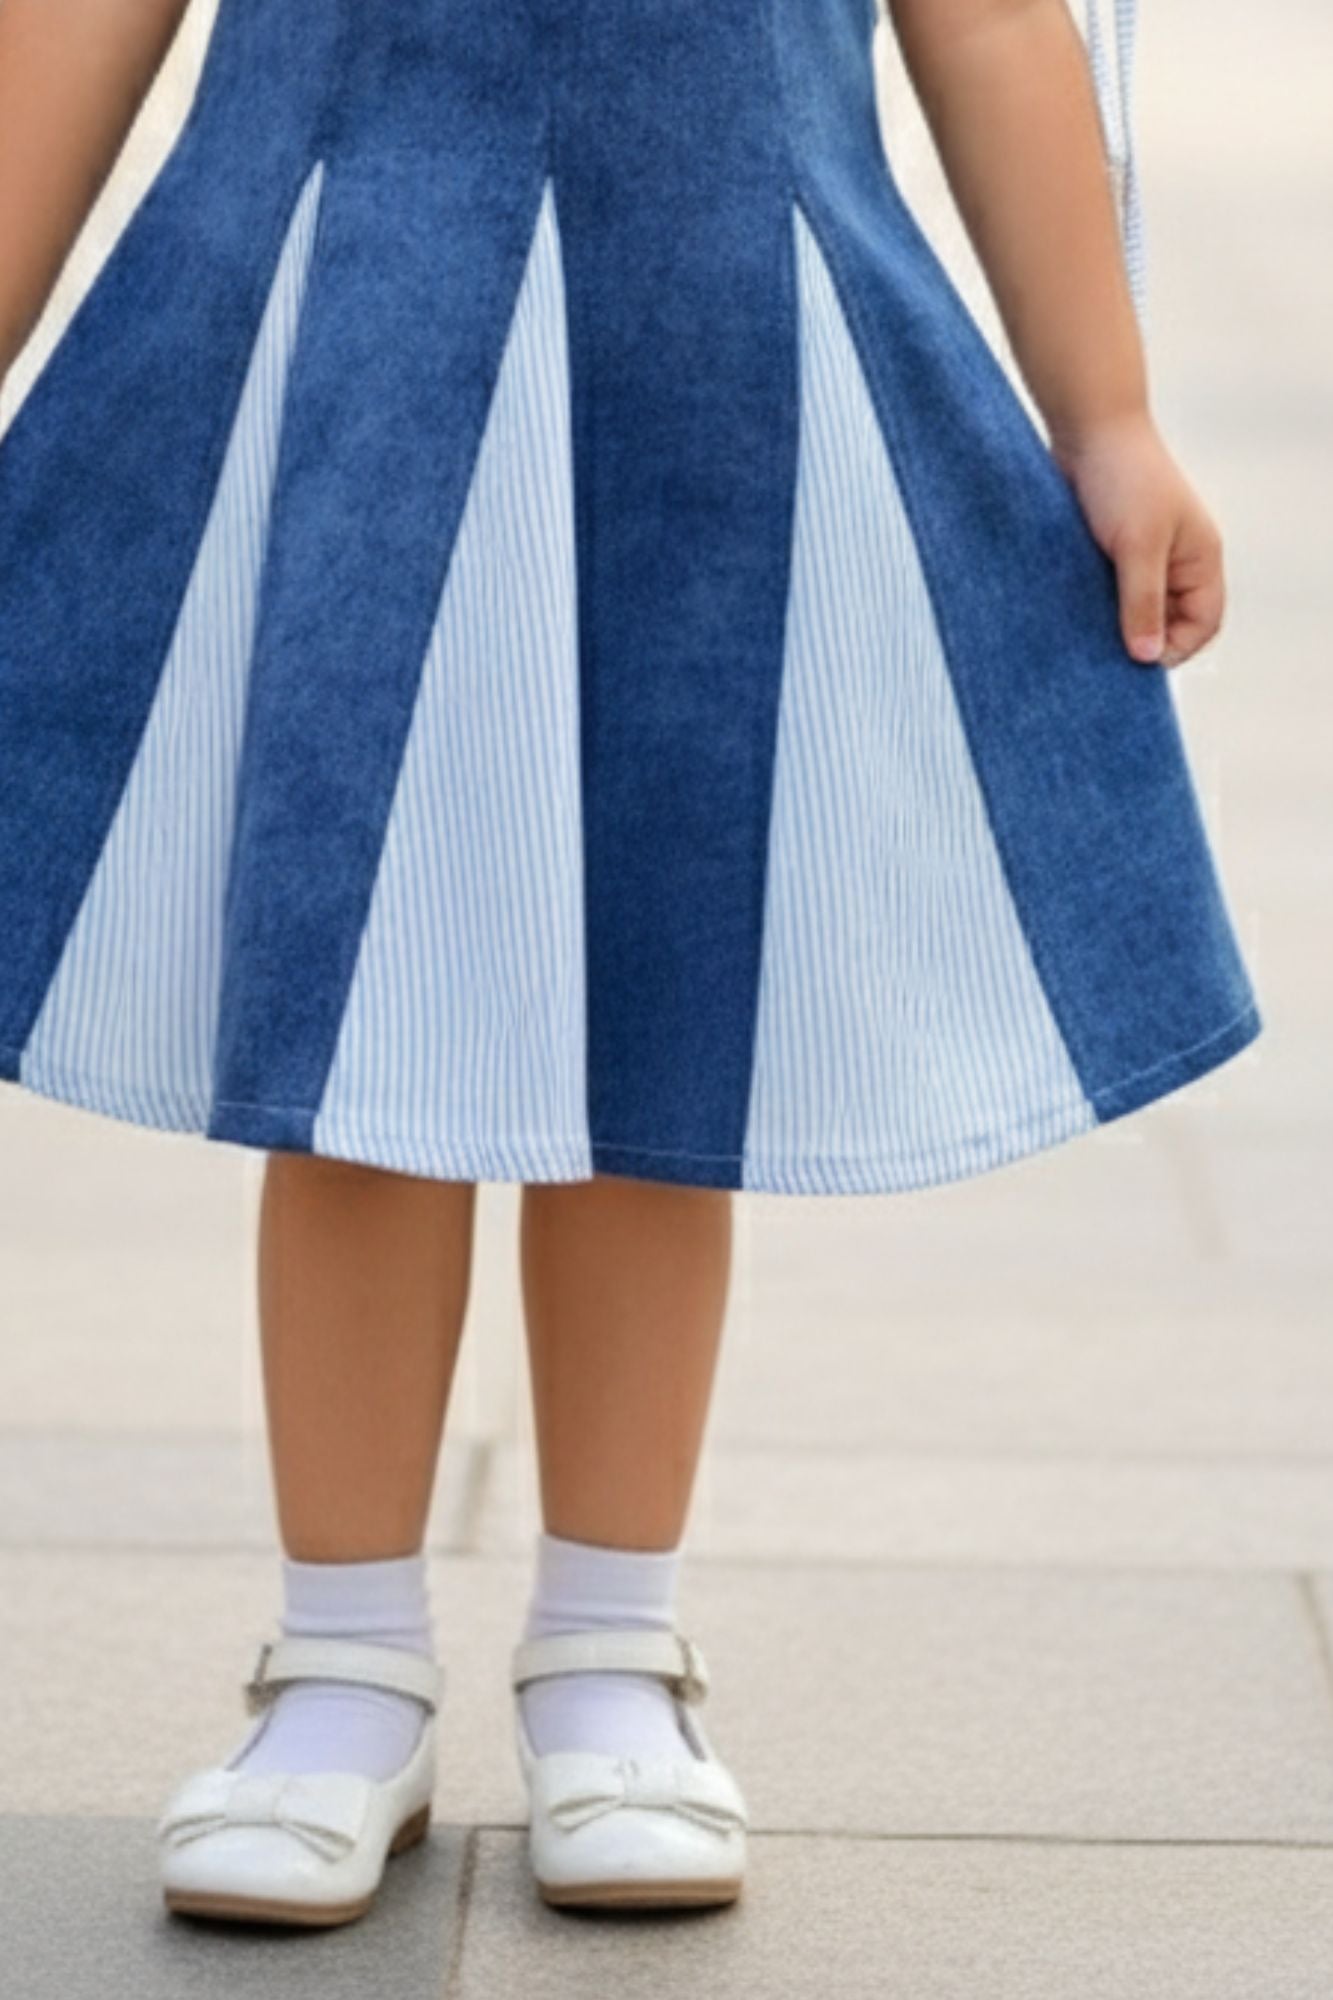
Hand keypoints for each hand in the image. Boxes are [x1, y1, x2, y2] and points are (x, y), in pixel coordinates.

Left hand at [1048, 410, 1225, 669]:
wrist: (1087, 429)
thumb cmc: (1124, 478)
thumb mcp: (1138, 547)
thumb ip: (1143, 603)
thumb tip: (1146, 658)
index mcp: (1199, 559)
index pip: (1203, 623)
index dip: (1176, 648)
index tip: (1137, 661)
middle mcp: (1174, 562)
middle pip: (1167, 623)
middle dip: (1139, 641)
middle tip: (1103, 657)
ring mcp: (1140, 557)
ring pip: (1132, 610)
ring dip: (1110, 625)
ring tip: (1083, 638)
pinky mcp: (1107, 553)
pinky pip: (1105, 593)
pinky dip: (1092, 607)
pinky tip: (1069, 616)